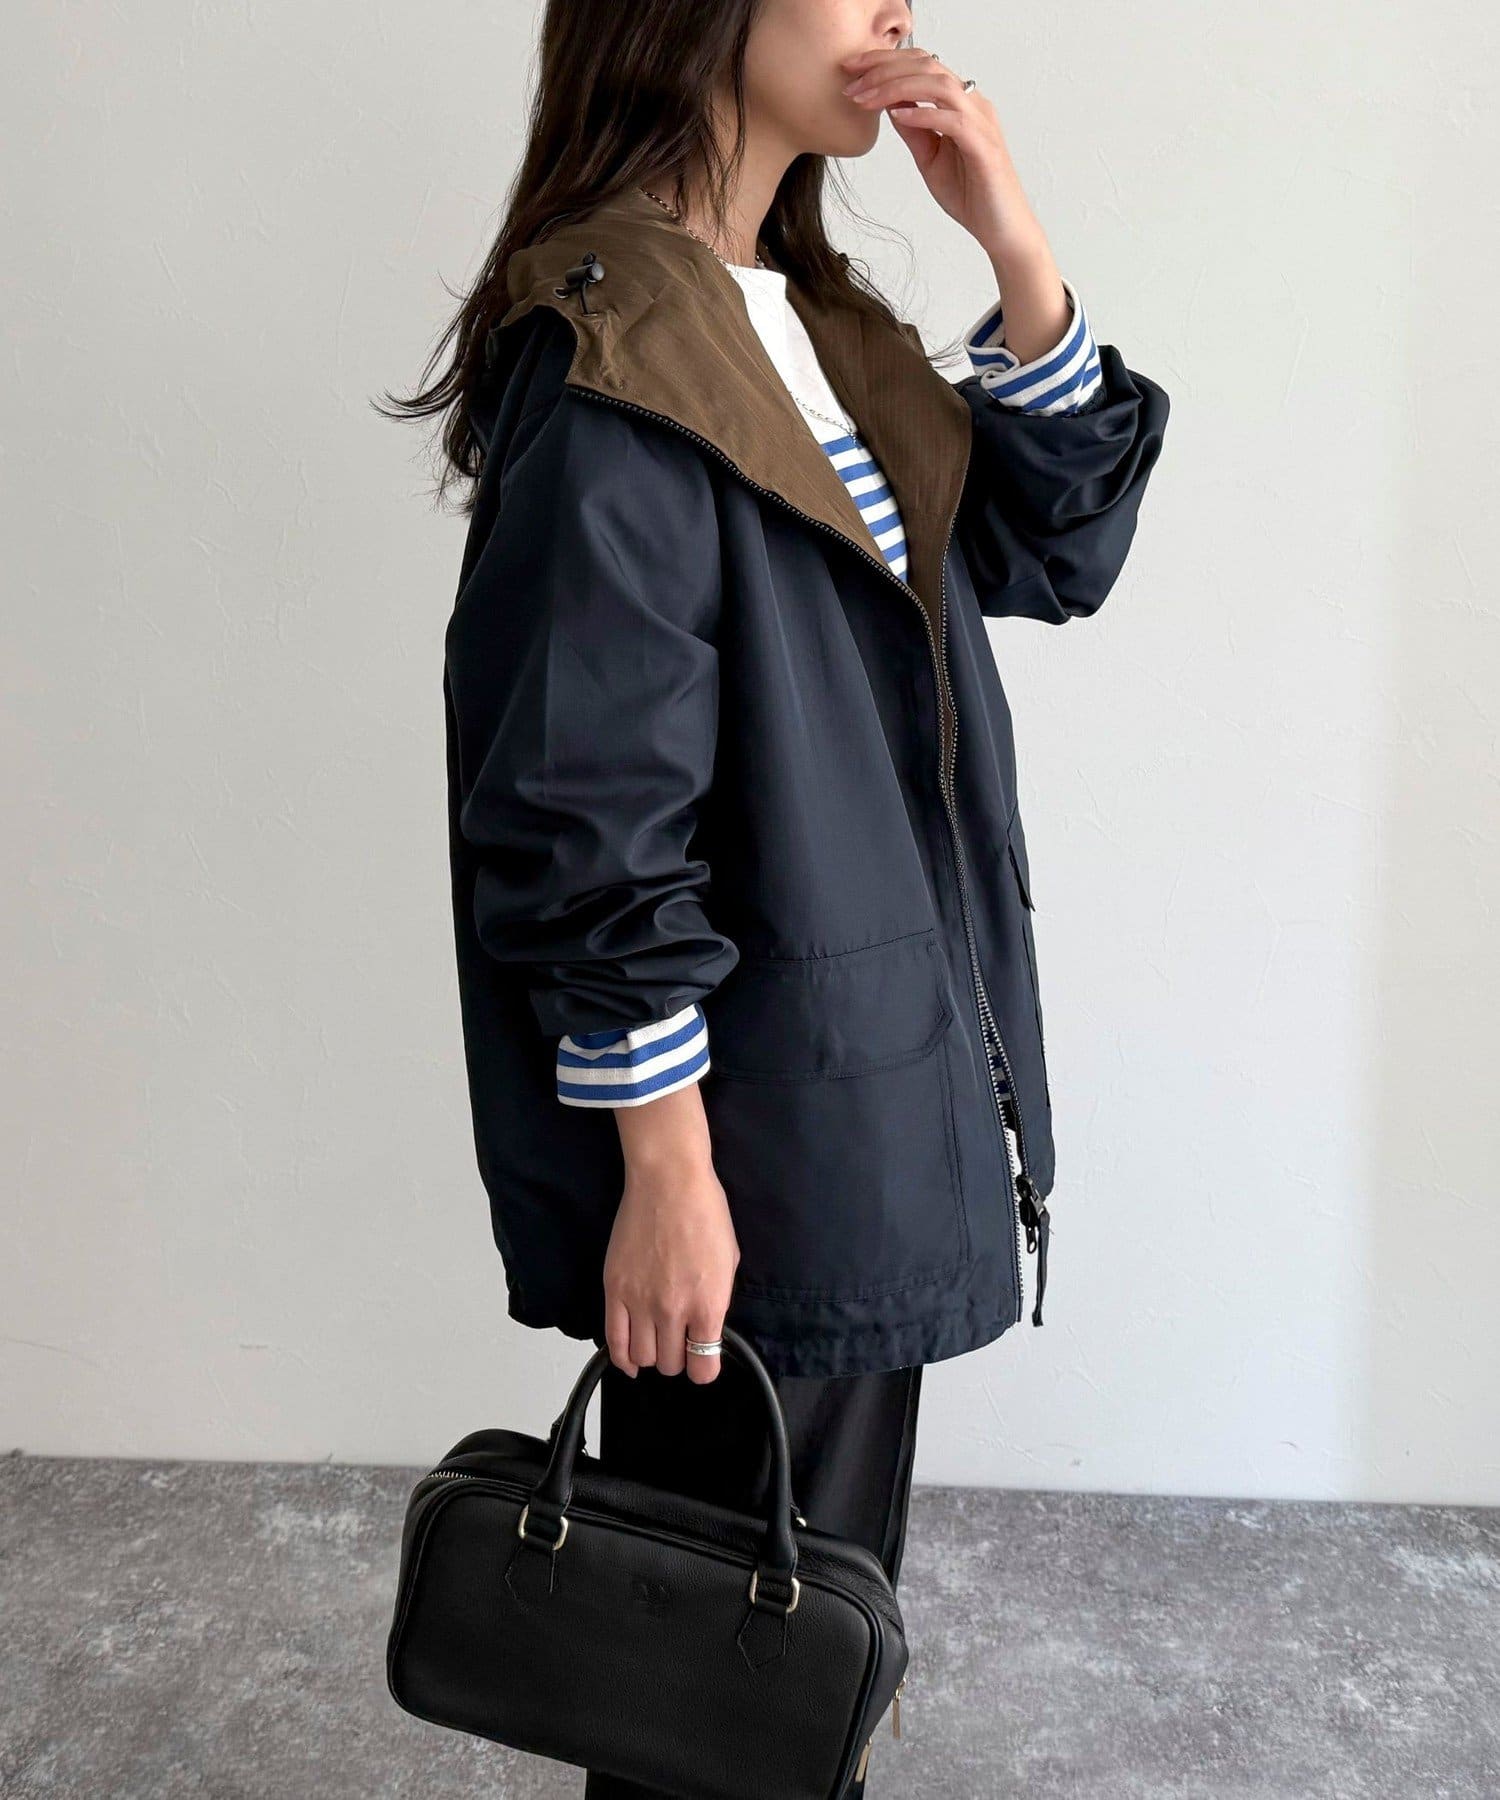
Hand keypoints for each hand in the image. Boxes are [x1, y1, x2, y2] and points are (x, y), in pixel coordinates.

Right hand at [603, 1083, 738, 1383]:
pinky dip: (622, 1357)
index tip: (703, 1359)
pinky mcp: (614, 1289)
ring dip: (652, 1355)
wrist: (669, 1181)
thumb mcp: (729, 1261)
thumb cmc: (707, 1212)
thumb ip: (717, 1301)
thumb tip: (707, 1327)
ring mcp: (640, 1302)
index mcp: (708, 1304)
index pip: (703, 1368)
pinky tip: (629, 1359)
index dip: (704, 1368)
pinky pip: (613, 1341)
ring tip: (656, 1340)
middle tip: (680, 1341)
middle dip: (678, 1358)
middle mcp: (673, 1310)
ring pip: (643, 1358)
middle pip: (671, 1365)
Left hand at [840, 44, 1073, 365]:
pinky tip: (899, 116)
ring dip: (898, 87)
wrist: (1001, 229)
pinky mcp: (985, 148)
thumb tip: (889, 105)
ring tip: (867, 98)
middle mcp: (974, 105)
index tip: (852, 70)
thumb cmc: (971, 195)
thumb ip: (914, 131)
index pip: (923, 67)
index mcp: (961, 104)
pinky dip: (924, 115)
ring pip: (939, 86)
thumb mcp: (930, 159)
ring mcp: (982, 124)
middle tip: (851, 78)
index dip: (885, 62)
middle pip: (928, 66)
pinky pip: (954, 121)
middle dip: (885, 67)